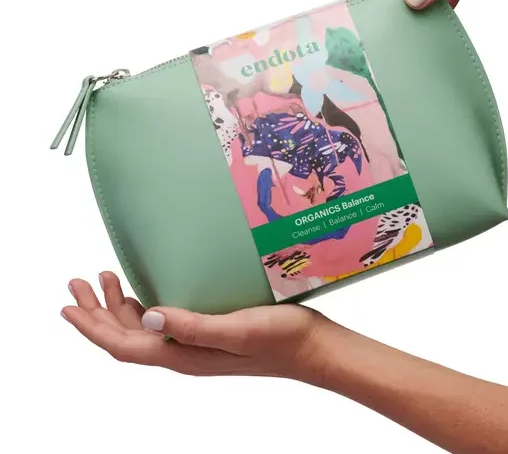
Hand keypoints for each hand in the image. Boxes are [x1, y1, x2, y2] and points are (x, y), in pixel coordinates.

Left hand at [61, 272, 324, 378]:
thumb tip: (147, 315)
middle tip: (78, 282)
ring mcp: (197, 342)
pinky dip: (146, 305)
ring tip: (103, 279)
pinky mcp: (211, 330)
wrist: (313, 348)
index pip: (123, 345)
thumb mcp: (237, 329)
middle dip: (97, 312)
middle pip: (127, 336)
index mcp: (184, 355)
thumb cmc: (281, 339)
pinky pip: (165, 320)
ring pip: (144, 327)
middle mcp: (184, 351)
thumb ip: (193, 326)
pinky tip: (145, 292)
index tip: (67, 306)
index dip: (92, 327)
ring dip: (117, 307)